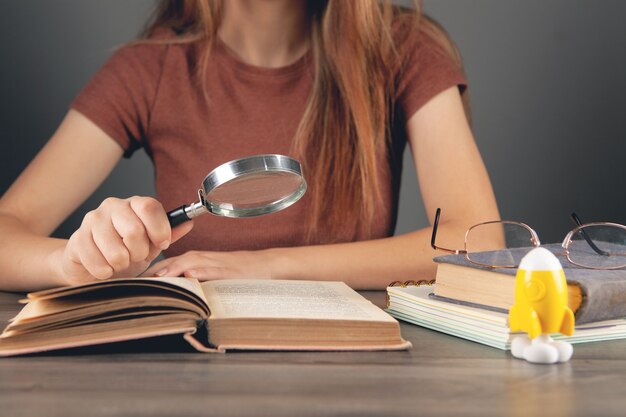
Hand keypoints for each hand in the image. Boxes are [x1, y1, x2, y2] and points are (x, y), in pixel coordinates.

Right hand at [59, 196, 192, 284]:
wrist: (93, 265)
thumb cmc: (126, 251)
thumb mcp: (152, 244)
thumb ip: (170, 233)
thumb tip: (189, 222)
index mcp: (134, 204)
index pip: (150, 207)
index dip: (159, 230)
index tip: (162, 244)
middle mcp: (112, 206)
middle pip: (134, 231)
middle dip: (139, 252)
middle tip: (136, 257)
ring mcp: (92, 220)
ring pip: (116, 250)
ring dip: (122, 264)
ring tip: (120, 262)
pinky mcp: (77, 240)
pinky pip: (98, 263)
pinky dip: (106, 272)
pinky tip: (105, 269)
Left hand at [143, 250, 274, 280]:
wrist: (264, 266)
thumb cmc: (235, 273)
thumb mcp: (208, 277)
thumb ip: (189, 283)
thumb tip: (166, 297)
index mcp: (193, 261)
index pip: (163, 267)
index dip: (147, 277)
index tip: (131, 289)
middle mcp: (200, 259)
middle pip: (171, 264)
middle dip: (154, 275)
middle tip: (136, 288)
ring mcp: (214, 264)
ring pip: (188, 264)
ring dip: (172, 272)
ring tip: (158, 281)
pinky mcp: (229, 270)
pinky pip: (212, 269)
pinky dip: (200, 272)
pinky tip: (191, 275)